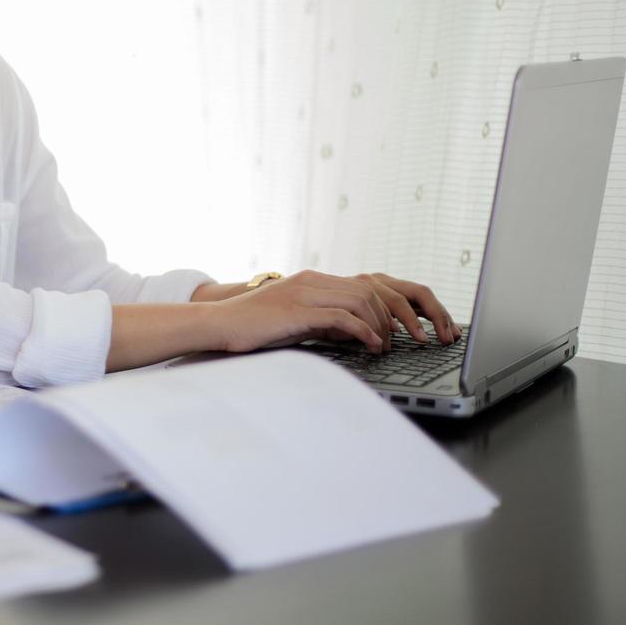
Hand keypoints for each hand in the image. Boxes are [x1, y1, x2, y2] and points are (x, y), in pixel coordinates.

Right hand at [209, 270, 457, 354]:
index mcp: (313, 279)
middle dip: (397, 315)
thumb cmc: (254, 328)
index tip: (405, 327)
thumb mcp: (295, 319)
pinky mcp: (298, 310)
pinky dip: (364, 332)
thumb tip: (355, 334)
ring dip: (382, 326)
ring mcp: (305, 292)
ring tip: (385, 347)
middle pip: (372, 289)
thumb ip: (323, 320)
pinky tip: (371, 346)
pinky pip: (344, 317)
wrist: (219, 325)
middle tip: (406, 339)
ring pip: (362, 300)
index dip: (392, 305)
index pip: (367, 284)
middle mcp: (313, 280)